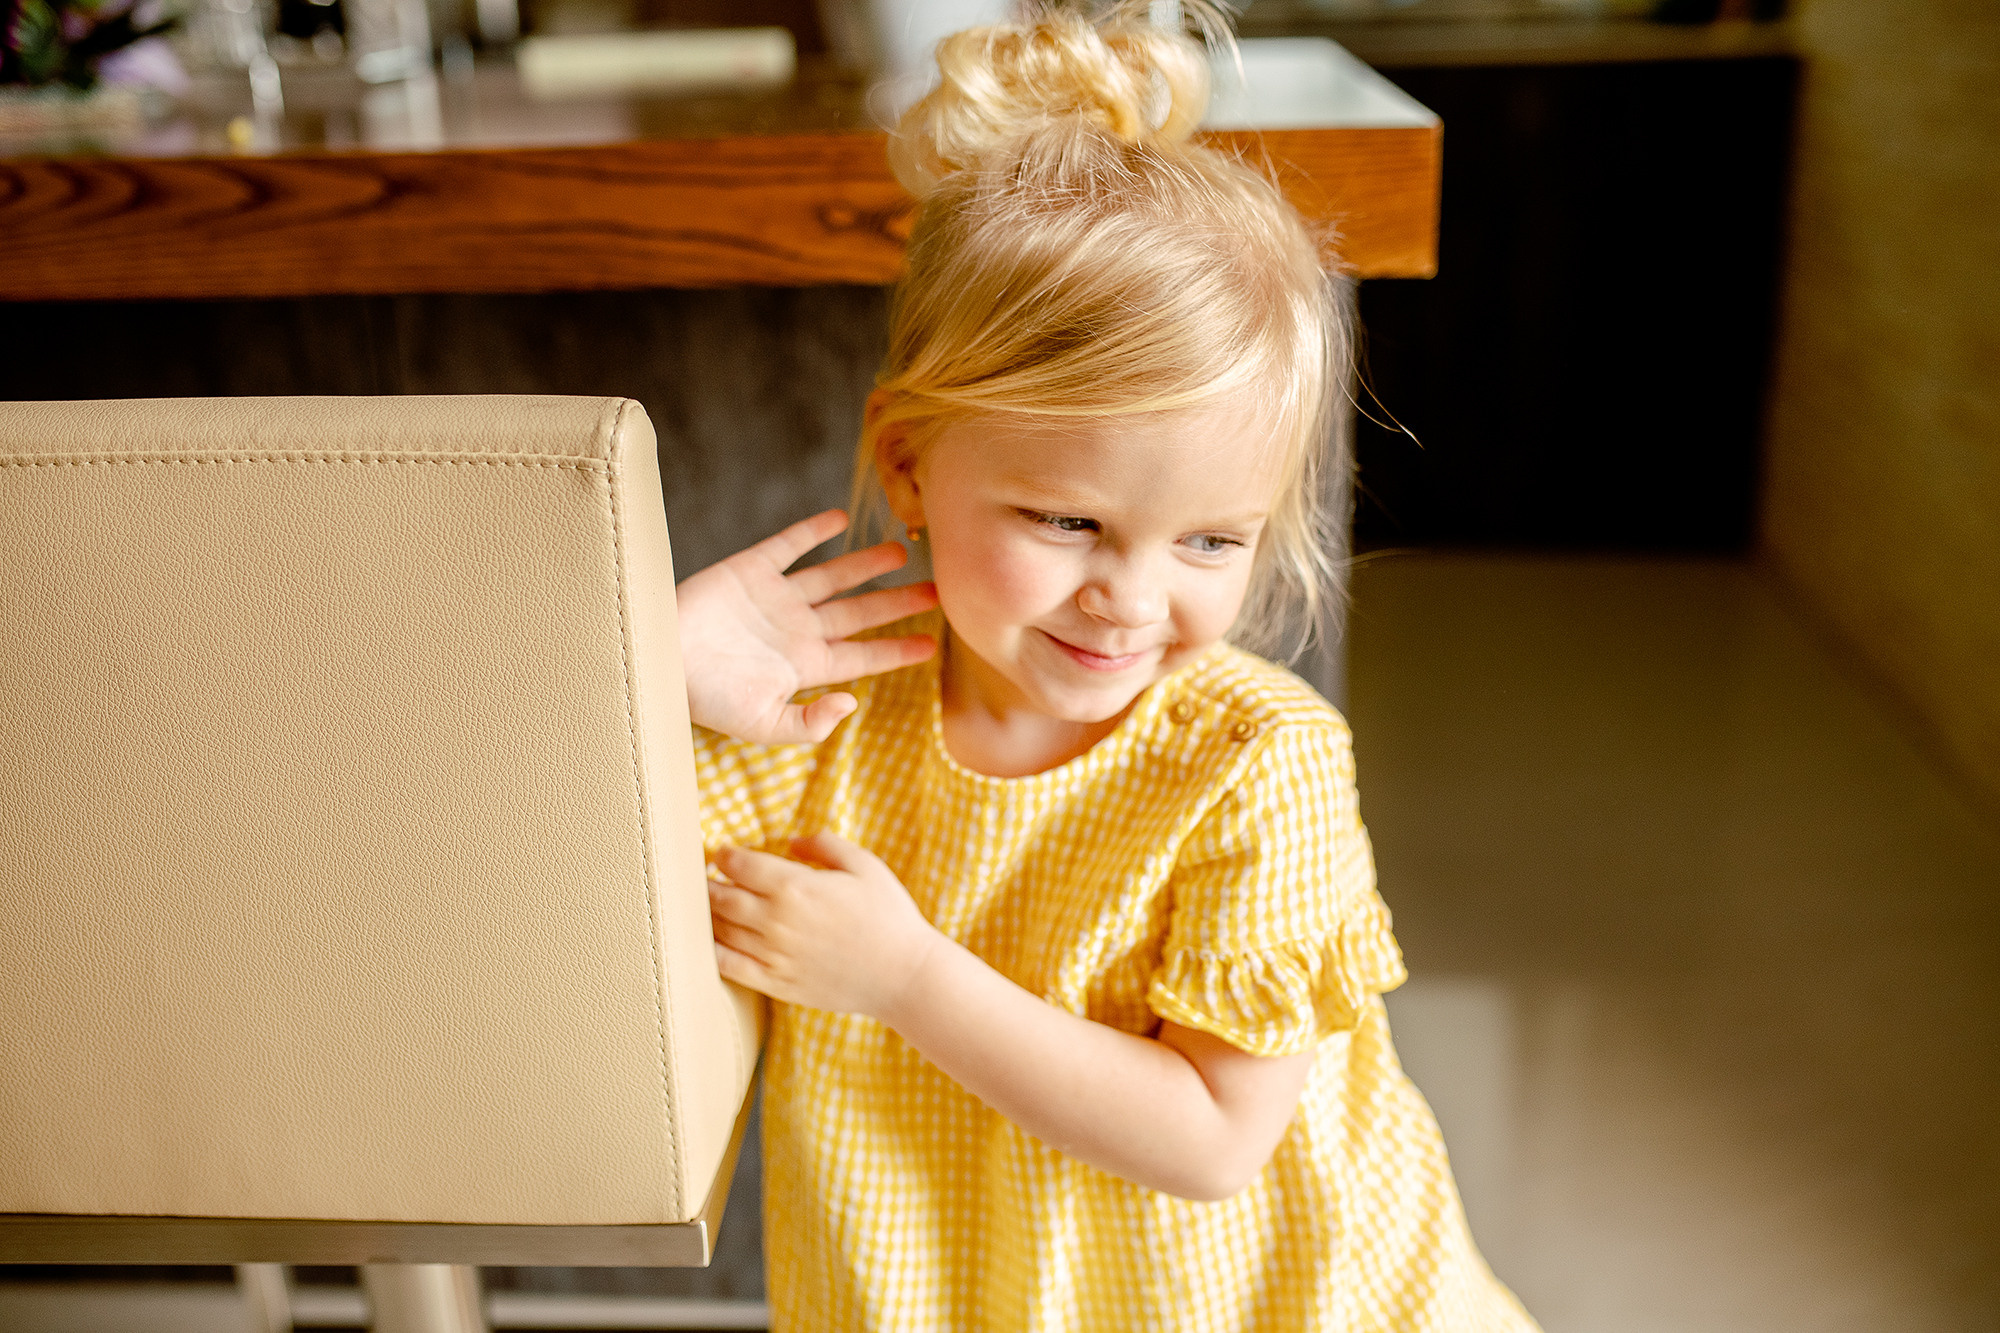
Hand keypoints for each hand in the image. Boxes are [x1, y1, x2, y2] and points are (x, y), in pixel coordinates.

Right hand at [676, 509, 937, 743]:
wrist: (655, 663)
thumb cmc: (703, 699)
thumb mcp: (761, 725)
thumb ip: (809, 723)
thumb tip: (852, 704)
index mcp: (804, 666)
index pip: (862, 656)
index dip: (897, 651)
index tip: (932, 644)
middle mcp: (796, 629)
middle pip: (858, 612)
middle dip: (896, 603)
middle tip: (938, 589)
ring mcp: (774, 598)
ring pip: (832, 577)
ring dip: (865, 563)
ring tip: (899, 550)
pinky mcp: (748, 570)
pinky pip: (788, 545)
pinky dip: (813, 531)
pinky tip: (840, 518)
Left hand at [708, 833, 941, 1018]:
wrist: (903, 975)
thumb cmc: (889, 916)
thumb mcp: (865, 866)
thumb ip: (825, 845)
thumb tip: (792, 841)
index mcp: (795, 886)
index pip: (739, 865)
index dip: (724, 856)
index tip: (721, 854)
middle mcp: (776, 921)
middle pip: (720, 897)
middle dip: (707, 884)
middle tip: (702, 878)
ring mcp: (773, 955)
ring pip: (720, 930)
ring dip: (707, 915)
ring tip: (704, 906)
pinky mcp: (776, 983)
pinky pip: (728, 966)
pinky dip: (711, 951)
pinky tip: (708, 942)